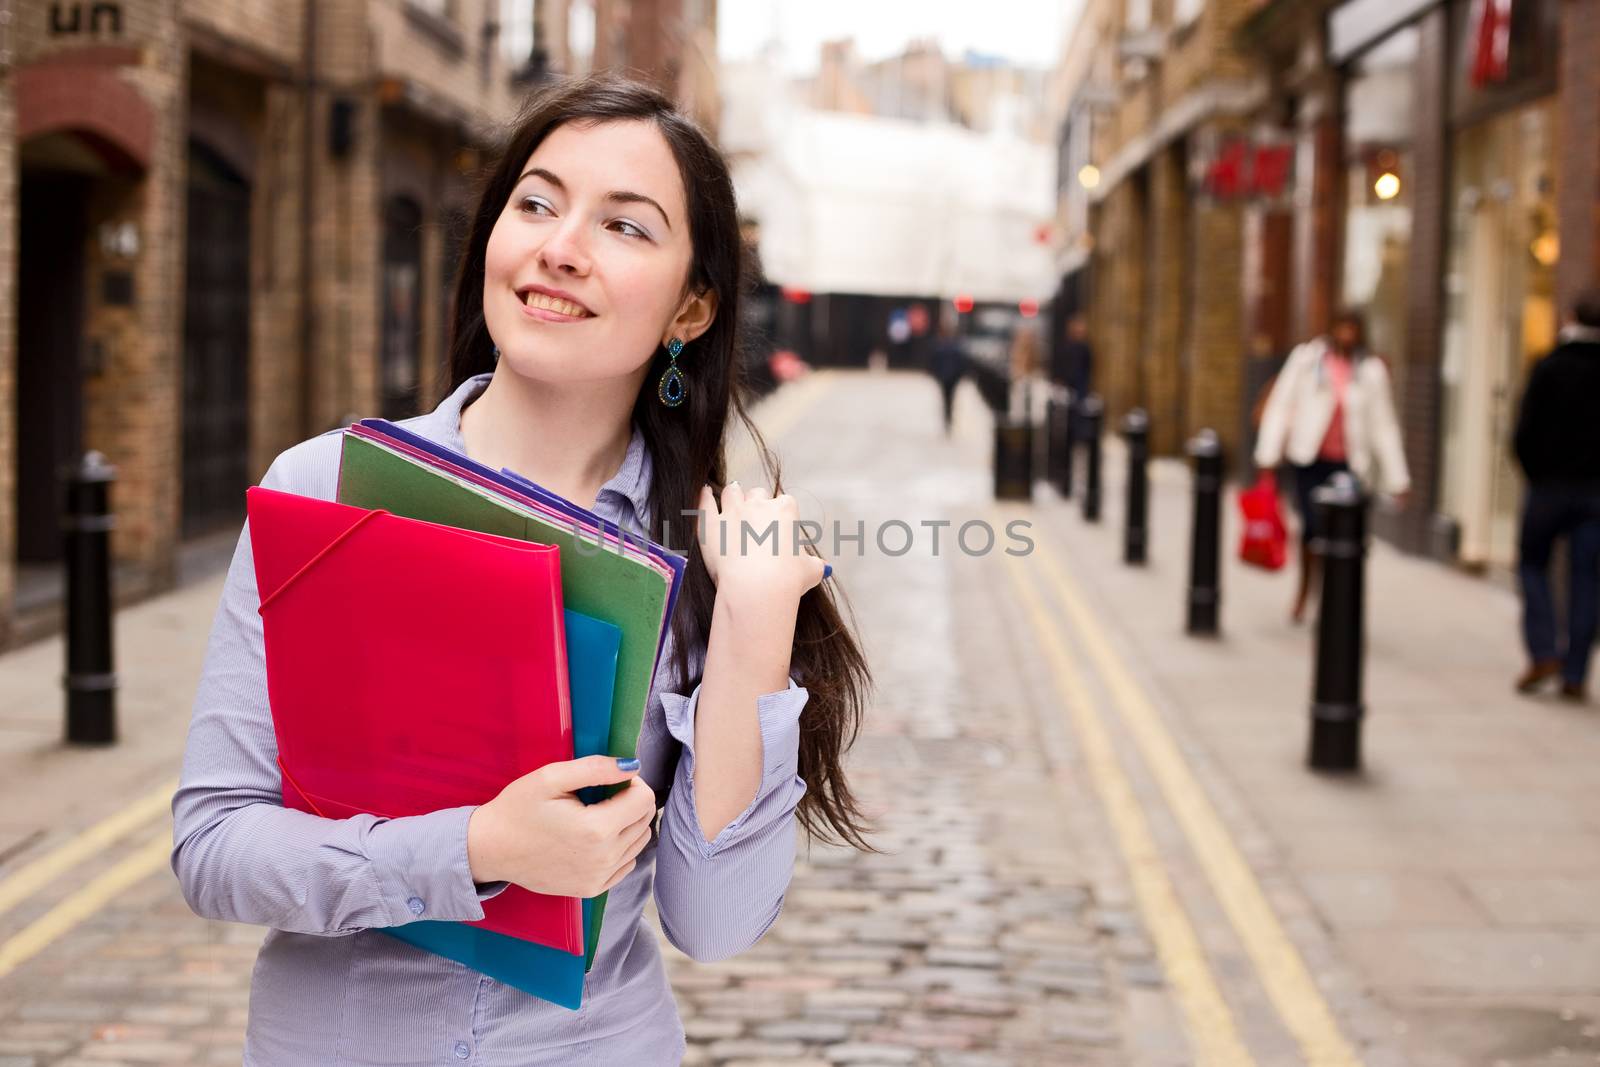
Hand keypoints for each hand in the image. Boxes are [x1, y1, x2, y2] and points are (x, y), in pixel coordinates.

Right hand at [466, 756, 655, 897]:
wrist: (490, 849)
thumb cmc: (518, 809)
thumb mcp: (551, 777)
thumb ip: (596, 768)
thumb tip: (632, 766)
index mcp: (596, 829)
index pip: (644, 800)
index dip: (631, 783)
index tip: (610, 780)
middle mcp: (603, 858)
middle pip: (645, 821)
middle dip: (631, 802)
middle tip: (601, 796)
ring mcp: (598, 878)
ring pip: (639, 843)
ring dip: (627, 824)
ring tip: (596, 815)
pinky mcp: (592, 889)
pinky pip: (626, 864)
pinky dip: (620, 847)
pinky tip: (595, 837)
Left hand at [696, 481, 828, 604]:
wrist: (757, 588)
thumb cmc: (788, 579)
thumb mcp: (810, 571)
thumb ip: (814, 564)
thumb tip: (821, 567)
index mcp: (785, 510)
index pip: (784, 503)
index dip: (780, 514)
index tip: (778, 528)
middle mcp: (759, 505)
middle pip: (758, 493)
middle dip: (757, 503)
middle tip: (755, 521)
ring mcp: (732, 512)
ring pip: (731, 492)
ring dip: (733, 495)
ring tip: (731, 502)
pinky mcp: (710, 525)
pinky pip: (704, 503)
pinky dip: (704, 497)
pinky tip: (704, 493)